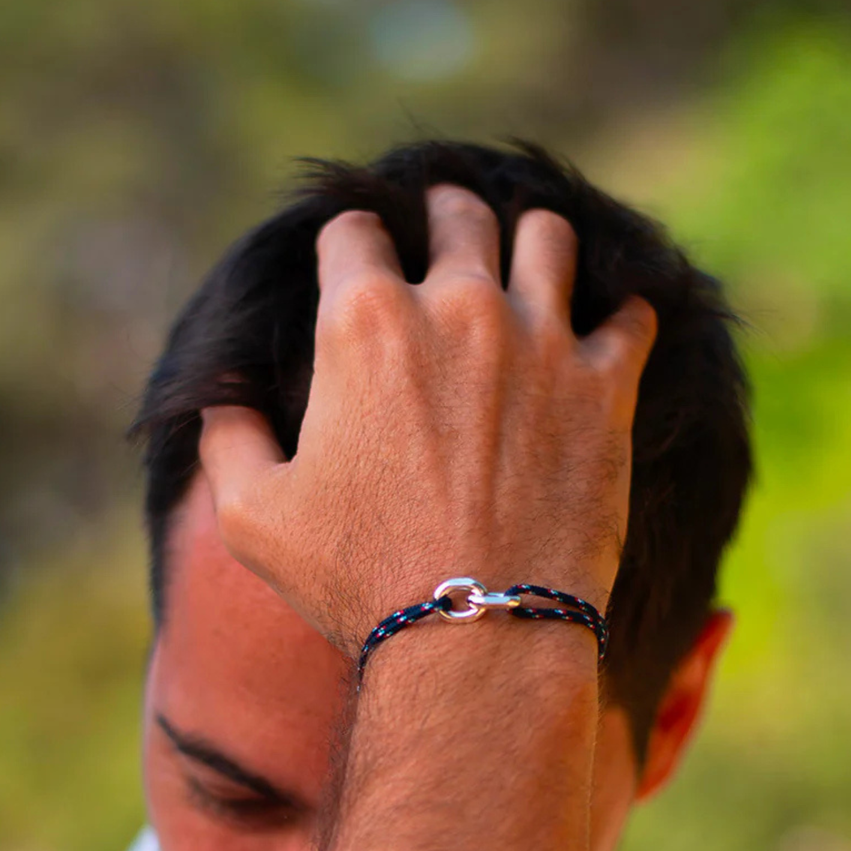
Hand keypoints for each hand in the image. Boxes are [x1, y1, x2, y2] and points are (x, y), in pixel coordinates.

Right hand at [199, 185, 656, 657]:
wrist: (476, 637)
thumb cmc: (357, 578)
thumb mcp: (251, 515)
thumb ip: (225, 438)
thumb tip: (217, 399)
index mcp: (362, 322)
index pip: (354, 231)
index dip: (350, 241)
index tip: (358, 259)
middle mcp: (456, 306)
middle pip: (457, 214)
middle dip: (443, 216)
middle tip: (445, 234)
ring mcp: (541, 340)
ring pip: (548, 237)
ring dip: (532, 243)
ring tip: (526, 267)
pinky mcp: (606, 387)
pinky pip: (632, 312)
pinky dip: (619, 311)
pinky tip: (604, 329)